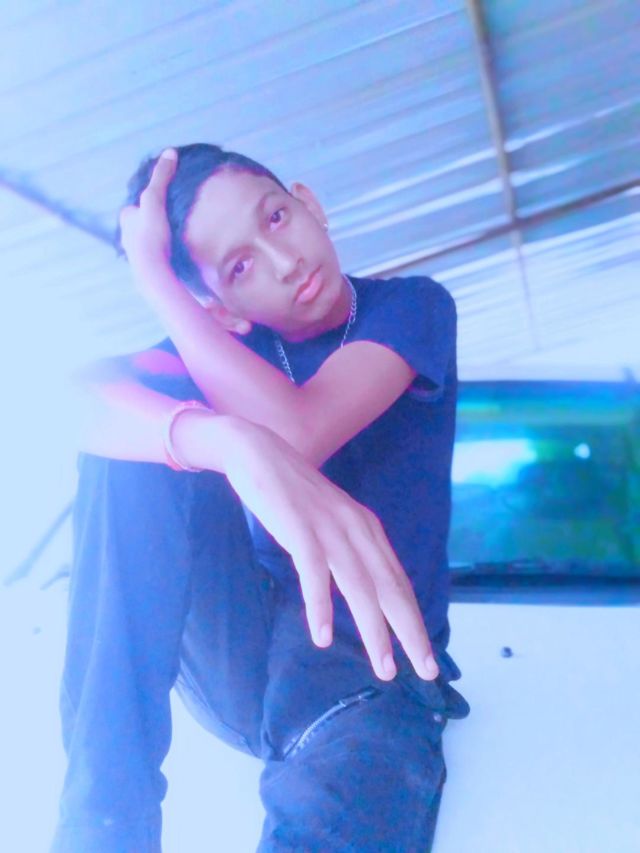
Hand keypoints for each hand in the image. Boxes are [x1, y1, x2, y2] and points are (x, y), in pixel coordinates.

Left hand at [119, 149, 176, 277]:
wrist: (152, 272)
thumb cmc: (151, 234)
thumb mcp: (154, 199)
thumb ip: (161, 177)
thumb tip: (170, 152)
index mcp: (126, 219)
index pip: (138, 204)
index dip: (151, 200)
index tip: (165, 201)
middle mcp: (126, 236)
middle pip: (143, 222)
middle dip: (153, 220)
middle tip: (172, 219)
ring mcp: (136, 254)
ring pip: (148, 240)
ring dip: (159, 238)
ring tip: (176, 237)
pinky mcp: (147, 269)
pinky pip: (156, 255)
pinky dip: (163, 252)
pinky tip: (174, 254)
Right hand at [218, 418, 439, 682]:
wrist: (259, 452)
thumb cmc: (294, 493)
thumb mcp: (332, 520)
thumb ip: (350, 548)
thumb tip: (366, 587)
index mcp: (367, 529)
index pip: (398, 582)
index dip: (414, 620)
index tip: (426, 655)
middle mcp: (356, 529)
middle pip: (390, 588)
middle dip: (410, 632)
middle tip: (425, 671)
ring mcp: (329, 528)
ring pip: (359, 587)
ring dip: (374, 630)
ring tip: (383, 667)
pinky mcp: (299, 528)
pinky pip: (314, 573)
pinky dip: (320, 606)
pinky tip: (323, 636)